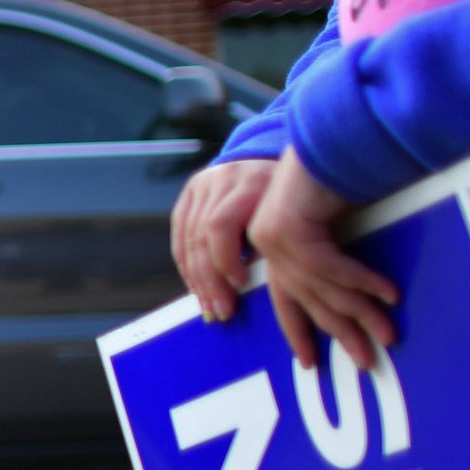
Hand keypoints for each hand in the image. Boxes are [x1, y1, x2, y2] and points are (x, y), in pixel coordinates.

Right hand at [171, 156, 274, 321]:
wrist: (274, 158)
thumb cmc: (290, 195)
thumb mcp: (289, 214)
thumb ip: (273, 244)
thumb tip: (256, 288)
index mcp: (251, 182)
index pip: (220, 224)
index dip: (225, 260)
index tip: (240, 285)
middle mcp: (221, 179)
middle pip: (201, 235)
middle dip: (209, 279)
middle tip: (220, 310)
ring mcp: (202, 183)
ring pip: (187, 237)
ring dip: (196, 278)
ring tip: (207, 305)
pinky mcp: (190, 191)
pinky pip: (180, 232)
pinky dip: (186, 264)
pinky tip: (196, 286)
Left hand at [245, 152, 398, 371]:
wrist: (340, 130)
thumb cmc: (348, 172)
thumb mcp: (343, 224)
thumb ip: (343, 257)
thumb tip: (371, 298)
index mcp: (279, 244)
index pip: (287, 298)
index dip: (300, 331)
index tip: (313, 364)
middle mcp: (270, 243)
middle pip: (306, 299)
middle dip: (340, 332)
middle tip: (367, 361)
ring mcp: (274, 235)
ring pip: (320, 287)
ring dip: (359, 311)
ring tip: (388, 334)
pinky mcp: (287, 227)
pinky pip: (329, 265)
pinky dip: (361, 280)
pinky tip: (390, 295)